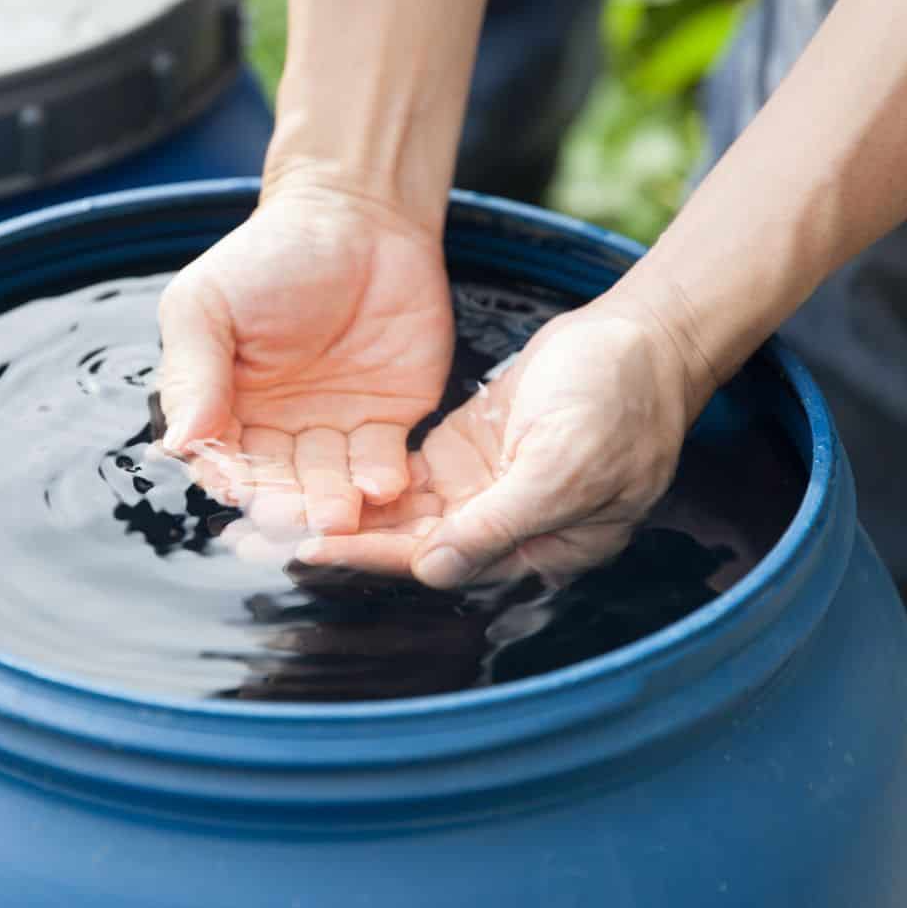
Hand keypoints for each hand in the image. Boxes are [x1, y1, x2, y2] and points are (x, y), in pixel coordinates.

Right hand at [156, 180, 453, 534]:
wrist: (358, 214)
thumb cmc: (271, 253)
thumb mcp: (208, 303)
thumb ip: (192, 371)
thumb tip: (178, 442)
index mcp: (226, 406)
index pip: (223, 458)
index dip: (230, 477)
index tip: (239, 490)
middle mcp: (278, 428)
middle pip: (278, 483)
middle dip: (286, 504)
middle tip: (296, 518)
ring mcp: (335, 428)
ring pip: (330, 484)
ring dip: (333, 503)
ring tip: (340, 513)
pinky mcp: (388, 421)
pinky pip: (383, 463)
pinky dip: (382, 480)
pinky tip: (383, 487)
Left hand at [293, 299, 702, 587]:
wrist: (643, 337)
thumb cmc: (620, 400)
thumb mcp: (564, 465)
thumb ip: (499, 522)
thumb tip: (434, 570)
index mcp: (536, 548)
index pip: (440, 559)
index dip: (373, 556)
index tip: (308, 550)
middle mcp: (502, 531)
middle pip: (410, 545)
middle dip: (340, 541)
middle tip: (263, 535)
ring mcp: (483, 492)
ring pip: (402, 515)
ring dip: (342, 515)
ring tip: (273, 510)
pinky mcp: (466, 456)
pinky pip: (407, 479)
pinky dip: (364, 480)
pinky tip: (310, 474)